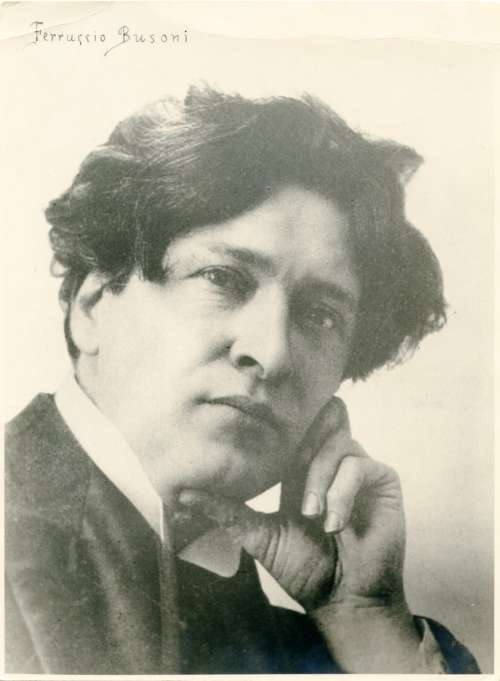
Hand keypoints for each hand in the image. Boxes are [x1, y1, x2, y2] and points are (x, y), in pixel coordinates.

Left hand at [176, 396, 406, 611]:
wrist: (342, 599)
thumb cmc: (305, 568)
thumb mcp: (259, 535)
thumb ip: (225, 510)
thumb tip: (180, 493)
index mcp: (301, 468)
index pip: (298, 425)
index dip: (284, 422)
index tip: (263, 424)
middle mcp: (330, 462)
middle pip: (324, 416)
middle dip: (303, 442)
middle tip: (291, 473)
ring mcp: (358, 469)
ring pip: (338, 441)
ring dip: (319, 478)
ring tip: (312, 515)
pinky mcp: (383, 480)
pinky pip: (360, 465)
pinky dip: (342, 492)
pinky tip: (334, 522)